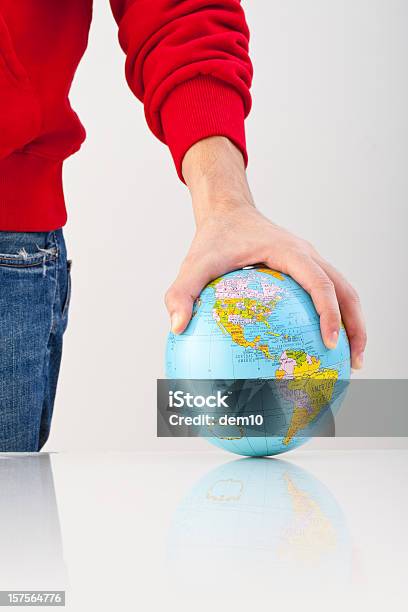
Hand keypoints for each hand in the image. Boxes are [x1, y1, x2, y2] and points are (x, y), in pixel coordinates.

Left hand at [165, 137, 365, 369]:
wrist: (228, 211)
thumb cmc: (214, 237)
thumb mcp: (195, 263)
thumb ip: (183, 291)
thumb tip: (177, 326)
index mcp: (289, 252)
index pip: (320, 282)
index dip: (329, 313)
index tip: (329, 344)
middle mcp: (307, 254)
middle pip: (345, 290)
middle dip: (355, 326)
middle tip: (354, 363)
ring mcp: (310, 260)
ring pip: (344, 291)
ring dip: (352, 324)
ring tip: (349, 362)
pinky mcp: (306, 268)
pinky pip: (328, 293)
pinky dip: (335, 317)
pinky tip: (321, 345)